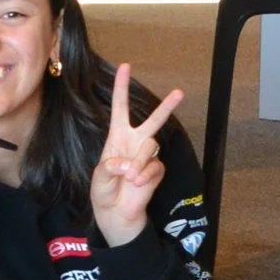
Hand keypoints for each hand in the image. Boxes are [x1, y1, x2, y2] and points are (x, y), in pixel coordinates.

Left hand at [88, 63, 184, 247]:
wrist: (116, 213)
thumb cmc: (104, 191)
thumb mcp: (99, 177)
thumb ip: (111, 167)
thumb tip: (129, 165)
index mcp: (117, 137)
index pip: (120, 108)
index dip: (122, 88)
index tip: (125, 66)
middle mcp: (135, 142)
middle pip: (153, 120)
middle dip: (166, 106)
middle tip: (180, 92)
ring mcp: (148, 156)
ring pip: (150, 148)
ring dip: (139, 163)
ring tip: (130, 178)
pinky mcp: (157, 170)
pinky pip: (155, 167)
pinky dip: (145, 176)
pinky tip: (137, 184)